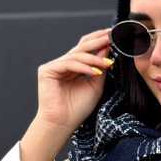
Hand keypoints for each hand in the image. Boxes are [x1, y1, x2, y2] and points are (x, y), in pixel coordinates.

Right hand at [20, 28, 113, 160]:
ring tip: (107, 63)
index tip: (114, 36)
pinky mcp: (47, 70)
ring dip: (94, 58)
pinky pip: (68, 63)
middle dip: (97, 41)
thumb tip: (107, 49)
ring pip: (76, 55)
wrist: (63, 124)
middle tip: (111, 37)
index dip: (99, 41)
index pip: (86, 49)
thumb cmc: (77, 109)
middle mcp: (64, 64)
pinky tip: (95, 71)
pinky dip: (83, 67)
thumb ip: (100, 67)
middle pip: (81, 47)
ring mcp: (54, 66)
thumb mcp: (95, 85)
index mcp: (74, 67)